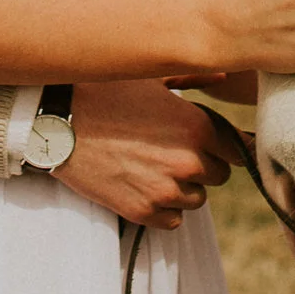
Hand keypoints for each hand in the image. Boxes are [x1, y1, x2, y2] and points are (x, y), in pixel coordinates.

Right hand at [57, 79, 233, 228]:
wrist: (57, 122)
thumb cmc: (106, 93)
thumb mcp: (152, 78)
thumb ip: (195, 77)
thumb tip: (225, 73)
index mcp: (198, 127)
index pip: (237, 150)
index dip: (220, 144)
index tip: (203, 139)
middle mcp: (188, 162)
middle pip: (218, 176)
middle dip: (201, 164)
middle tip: (170, 149)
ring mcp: (165, 191)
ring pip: (196, 199)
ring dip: (182, 187)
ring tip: (153, 165)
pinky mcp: (142, 212)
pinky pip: (172, 220)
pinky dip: (163, 207)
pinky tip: (143, 185)